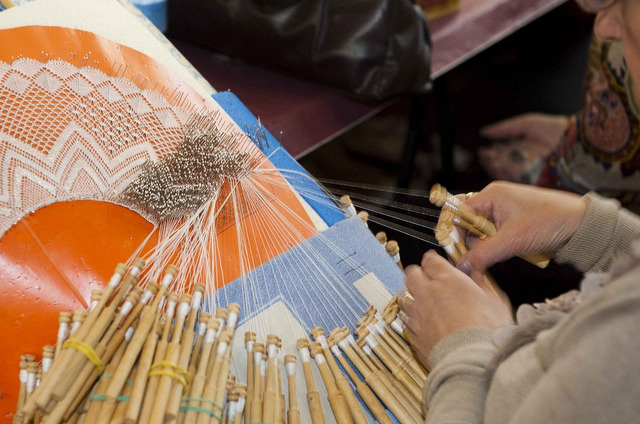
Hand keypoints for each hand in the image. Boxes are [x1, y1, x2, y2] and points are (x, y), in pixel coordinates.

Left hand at [403, 251, 512, 360]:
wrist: (472, 361)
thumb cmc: (486, 332)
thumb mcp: (495, 301)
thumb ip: (480, 282)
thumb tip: (476, 272)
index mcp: (448, 280)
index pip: (430, 260)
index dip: (433, 260)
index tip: (436, 263)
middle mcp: (428, 293)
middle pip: (411, 274)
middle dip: (418, 274)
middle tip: (427, 279)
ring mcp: (418, 313)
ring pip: (404, 296)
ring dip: (412, 296)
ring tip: (422, 302)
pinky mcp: (413, 333)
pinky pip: (406, 319)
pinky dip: (412, 318)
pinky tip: (421, 322)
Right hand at [457, 181, 586, 273]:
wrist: (583, 226)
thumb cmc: (551, 221)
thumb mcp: (513, 240)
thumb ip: (483, 254)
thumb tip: (461, 266)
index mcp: (491, 195)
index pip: (457, 211)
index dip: (452, 231)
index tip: (453, 251)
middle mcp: (493, 202)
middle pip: (465, 221)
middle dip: (465, 241)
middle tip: (467, 259)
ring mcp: (502, 214)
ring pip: (477, 232)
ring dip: (479, 247)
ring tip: (485, 260)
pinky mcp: (511, 227)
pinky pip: (491, 238)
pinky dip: (490, 249)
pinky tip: (495, 258)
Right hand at [479, 113, 570, 181]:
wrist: (574, 141)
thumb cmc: (553, 129)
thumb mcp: (526, 124)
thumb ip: (504, 129)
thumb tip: (484, 132)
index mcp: (523, 148)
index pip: (503, 154)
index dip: (492, 153)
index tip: (483, 151)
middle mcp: (524, 160)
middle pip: (503, 163)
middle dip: (493, 160)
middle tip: (485, 156)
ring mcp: (528, 171)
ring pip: (507, 172)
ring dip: (497, 167)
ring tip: (491, 161)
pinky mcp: (532, 180)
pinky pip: (516, 178)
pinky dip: (507, 173)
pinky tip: (500, 167)